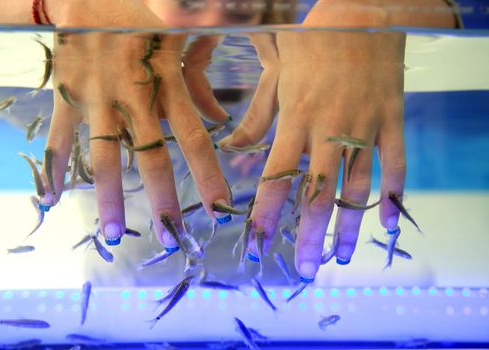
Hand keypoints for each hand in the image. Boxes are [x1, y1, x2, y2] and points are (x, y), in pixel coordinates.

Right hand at [41, 0, 231, 246]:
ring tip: (114, 234)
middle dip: (162, 199)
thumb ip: (200, 78)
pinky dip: (55, 167)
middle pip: (150, 157)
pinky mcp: (67, 93)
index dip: (208, 174)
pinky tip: (51, 198)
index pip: (193, 137)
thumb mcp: (181, 33)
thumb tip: (221, 118)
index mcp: (163, 81)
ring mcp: (95, 98)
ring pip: (104, 156)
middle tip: (173, 237)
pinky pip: (59, 135)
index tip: (221, 207)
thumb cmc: (143, 8)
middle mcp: (131, 97)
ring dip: (109, 197)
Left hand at [219, 1, 405, 280]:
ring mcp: (364, 124)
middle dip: (308, 234)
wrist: (362, 7)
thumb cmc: (313, 36)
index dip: (267, 215)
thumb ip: (257, 116)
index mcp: (296, 117)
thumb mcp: (277, 71)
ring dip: (349, 224)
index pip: (278, 177)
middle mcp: (329, 128)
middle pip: (317, 192)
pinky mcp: (392, 116)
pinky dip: (395, 193)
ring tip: (341, 256)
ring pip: (356, 185)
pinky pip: (396, 162)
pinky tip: (390, 223)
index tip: (258, 245)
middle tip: (304, 268)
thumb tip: (232, 148)